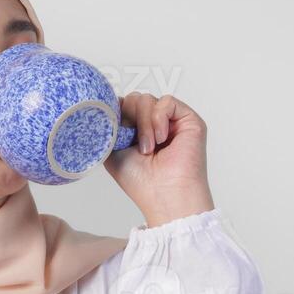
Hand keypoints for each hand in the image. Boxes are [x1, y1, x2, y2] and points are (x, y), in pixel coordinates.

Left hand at [103, 92, 214, 226]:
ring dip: (143, 124)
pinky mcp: (188, 119)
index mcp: (135, 131)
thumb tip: (106, 107)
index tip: (117, 134)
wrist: (164, 195)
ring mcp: (170, 121)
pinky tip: (162, 139)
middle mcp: (153, 125)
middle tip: (137, 147)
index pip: (123, 105)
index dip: (116, 114)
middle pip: (133, 99)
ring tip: (149, 148)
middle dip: (129, 120)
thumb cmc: (141, 182)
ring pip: (146, 99)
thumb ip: (109, 127)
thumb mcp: (111, 151)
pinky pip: (166, 101)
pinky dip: (159, 119)